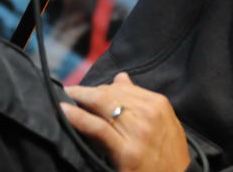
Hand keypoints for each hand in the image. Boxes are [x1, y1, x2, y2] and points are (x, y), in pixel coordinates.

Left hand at [62, 72, 189, 171]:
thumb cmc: (167, 154)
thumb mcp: (161, 122)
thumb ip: (140, 99)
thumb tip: (120, 78)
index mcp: (157, 103)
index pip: (121, 87)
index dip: (100, 88)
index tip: (85, 90)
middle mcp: (149, 114)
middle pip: (109, 94)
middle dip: (87, 92)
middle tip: (70, 92)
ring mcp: (138, 132)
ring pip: (102, 106)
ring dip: (80, 100)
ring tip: (64, 98)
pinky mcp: (127, 152)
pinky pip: (98, 128)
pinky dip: (79, 117)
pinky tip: (65, 111)